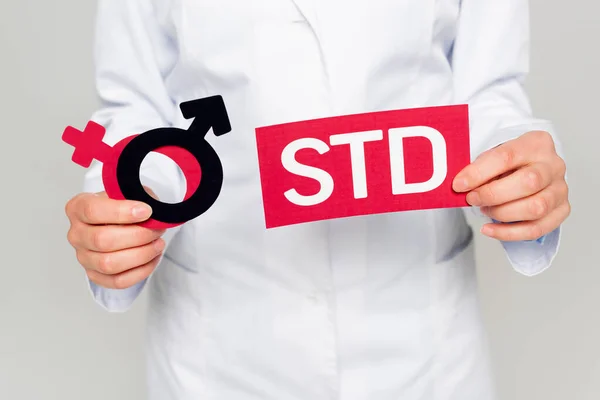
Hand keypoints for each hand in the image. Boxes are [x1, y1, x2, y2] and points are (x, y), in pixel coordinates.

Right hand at [65, 189, 165, 288]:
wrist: (119, 222)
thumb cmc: (122, 207)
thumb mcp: (129, 193)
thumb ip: (138, 198)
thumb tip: (154, 214)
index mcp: (78, 208)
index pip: (93, 211)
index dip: (122, 212)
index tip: (146, 211)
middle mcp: (76, 234)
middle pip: (102, 240)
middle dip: (138, 236)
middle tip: (157, 229)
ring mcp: (84, 257)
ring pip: (109, 264)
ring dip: (141, 254)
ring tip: (157, 244)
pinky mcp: (95, 275)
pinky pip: (118, 281)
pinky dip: (141, 271)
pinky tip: (152, 258)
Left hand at [453, 131, 569, 241]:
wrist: (529, 170)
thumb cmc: (508, 164)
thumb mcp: (493, 156)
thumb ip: (479, 167)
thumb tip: (460, 184)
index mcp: (536, 143)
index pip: (507, 156)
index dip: (479, 173)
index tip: (459, 184)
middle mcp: (553, 165)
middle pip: (528, 182)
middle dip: (493, 194)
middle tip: (472, 198)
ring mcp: (560, 189)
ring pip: (536, 208)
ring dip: (502, 213)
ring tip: (484, 209)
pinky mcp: (561, 210)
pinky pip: (537, 229)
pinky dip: (509, 233)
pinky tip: (490, 229)